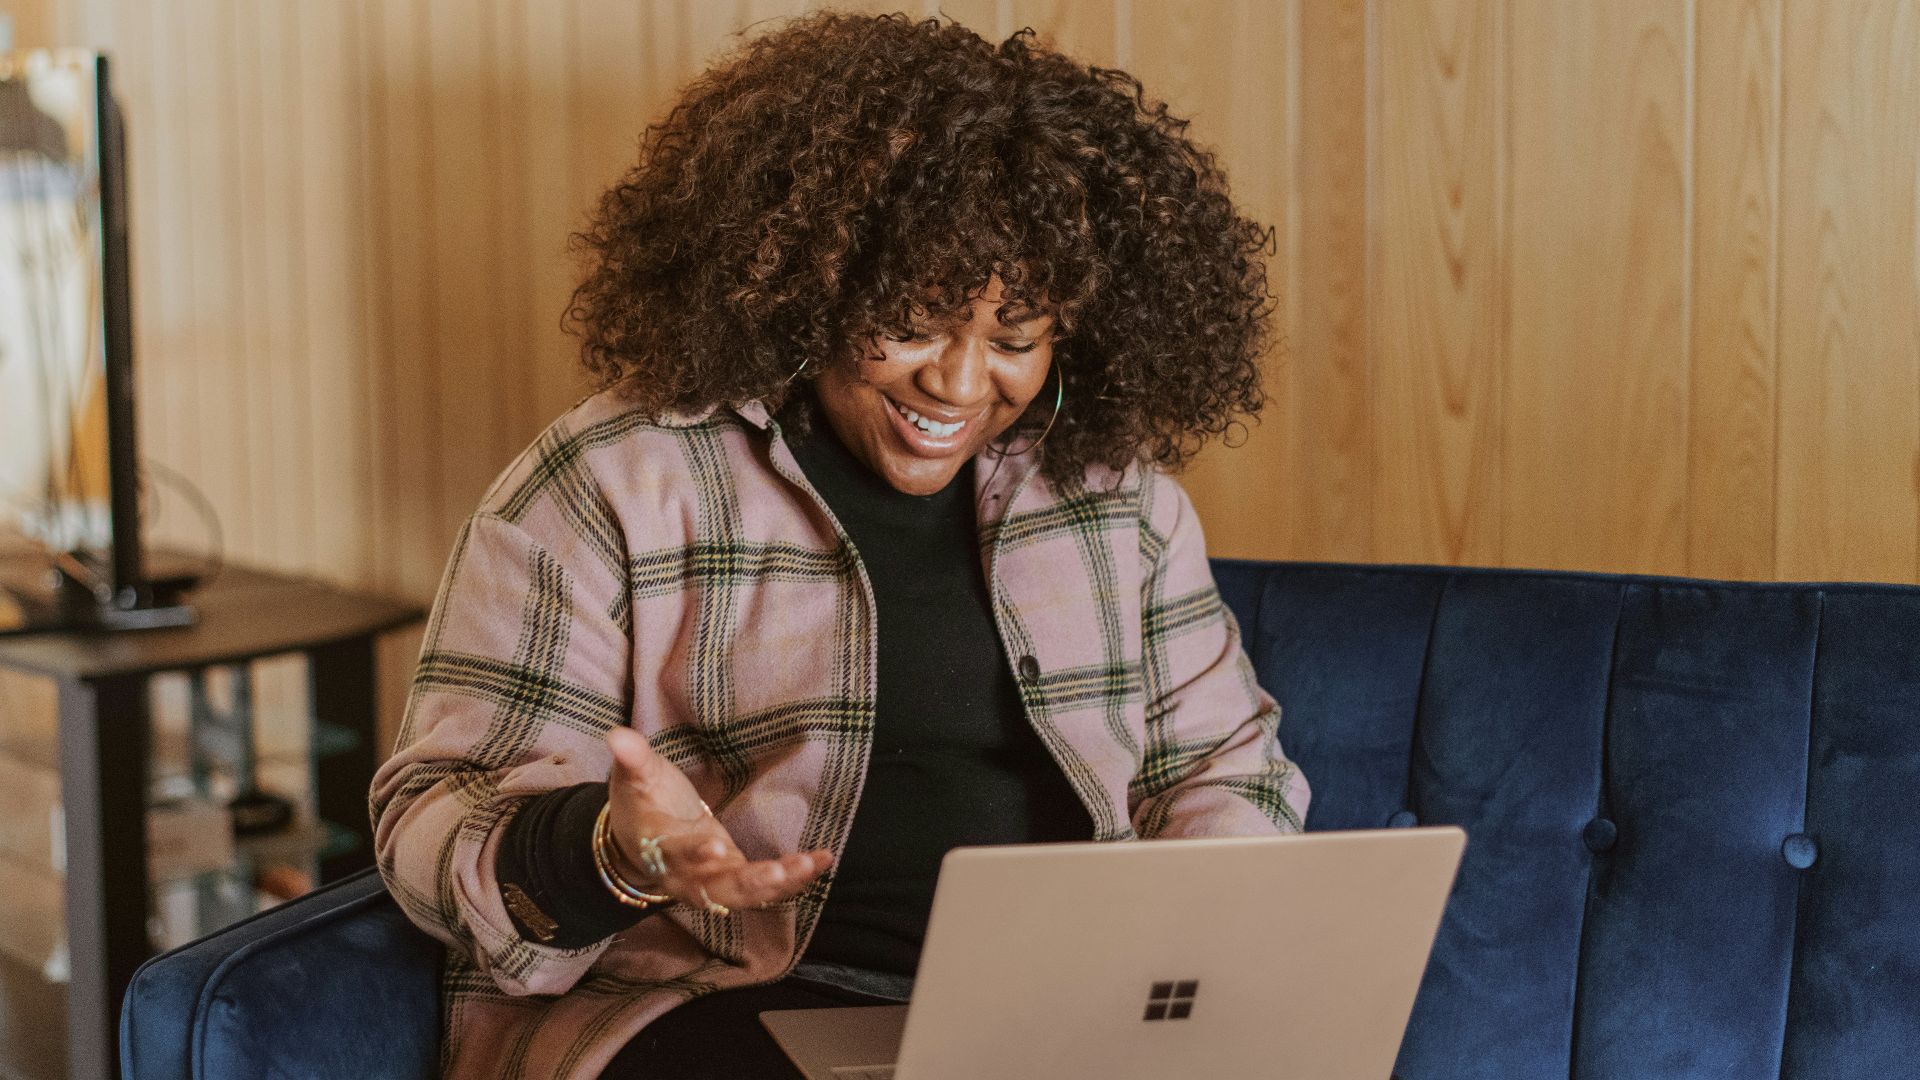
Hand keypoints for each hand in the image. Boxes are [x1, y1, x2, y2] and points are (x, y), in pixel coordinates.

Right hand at [604, 726, 832, 910]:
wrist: (642, 845)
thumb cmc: (642, 805)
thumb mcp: (635, 779)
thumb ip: (632, 759)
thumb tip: (616, 735)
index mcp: (659, 848)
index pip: (675, 854)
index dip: (693, 854)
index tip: (714, 847)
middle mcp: (687, 876)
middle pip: (716, 888)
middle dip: (748, 882)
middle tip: (778, 872)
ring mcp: (714, 882)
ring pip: (746, 893)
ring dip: (780, 884)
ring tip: (809, 864)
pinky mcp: (736, 880)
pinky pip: (766, 888)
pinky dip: (795, 879)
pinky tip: (823, 861)